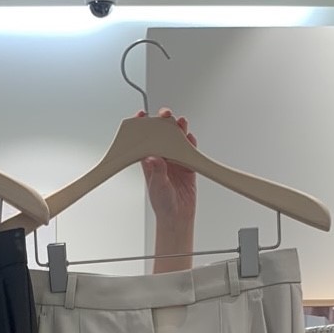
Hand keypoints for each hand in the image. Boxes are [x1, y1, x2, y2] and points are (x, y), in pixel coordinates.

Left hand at [139, 107, 197, 229]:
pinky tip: (191, 138)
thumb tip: (154, 159)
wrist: (178, 216)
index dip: (142, 126)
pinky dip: (191, 143)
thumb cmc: (162, 204)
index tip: (142, 116)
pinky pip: (189, 151)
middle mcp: (162, 159)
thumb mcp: (157, 187)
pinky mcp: (187, 165)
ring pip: (176, 140)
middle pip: (162, 136)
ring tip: (181, 123)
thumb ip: (157, 172)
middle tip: (166, 116)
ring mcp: (175, 161)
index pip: (144, 140)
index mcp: (149, 162)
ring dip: (179, 130)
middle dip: (164, 123)